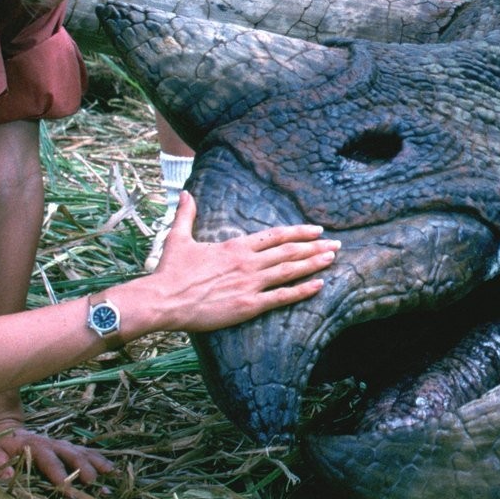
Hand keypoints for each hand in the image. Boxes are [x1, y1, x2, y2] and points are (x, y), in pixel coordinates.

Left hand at [0, 418, 114, 492]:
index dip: (57, 474)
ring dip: (94, 462)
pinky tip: (110, 468)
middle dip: (82, 467)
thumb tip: (8, 473)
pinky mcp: (64, 448)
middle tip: (91, 482)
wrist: (2, 430)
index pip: (47, 460)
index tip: (66, 489)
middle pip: (70, 454)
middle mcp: (50, 443)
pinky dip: (98, 459)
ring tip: (108, 474)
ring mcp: (59, 444)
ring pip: (81, 451)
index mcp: (32, 446)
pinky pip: (84, 451)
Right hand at [116, 192, 337, 337]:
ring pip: (290, 271)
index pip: (275, 236)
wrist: (162, 300)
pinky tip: (319, 285)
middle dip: (315, 247)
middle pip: (289, 251)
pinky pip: (281, 297)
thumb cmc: (170, 271)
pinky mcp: (248, 305)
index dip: (298, 232)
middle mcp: (248, 262)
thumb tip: (186, 193)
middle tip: (337, 244)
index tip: (317, 230)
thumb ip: (187, 214)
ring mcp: (250, 284)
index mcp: (235, 246)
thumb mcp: (178, 238)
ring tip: (333, 258)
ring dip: (314, 263)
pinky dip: (302, 290)